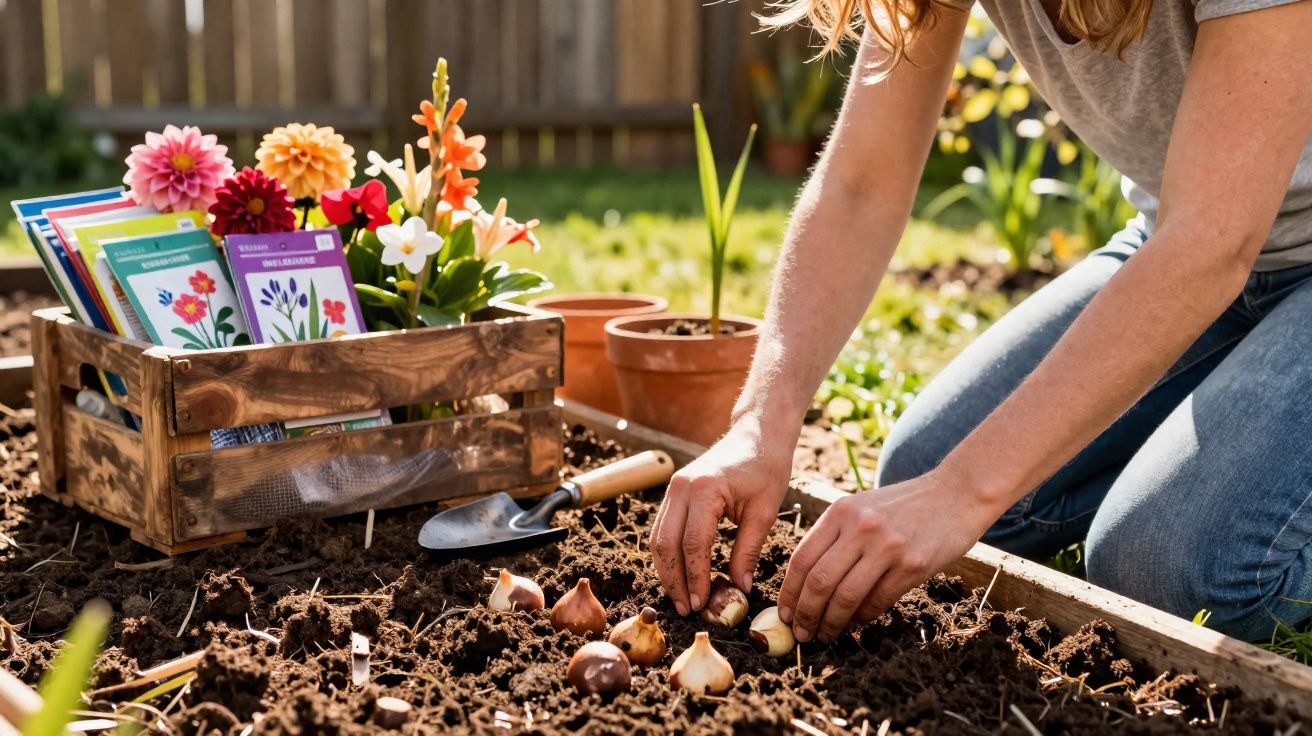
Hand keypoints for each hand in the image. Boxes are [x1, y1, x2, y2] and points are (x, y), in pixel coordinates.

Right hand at [650, 421, 792, 615]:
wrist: (757, 435)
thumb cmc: (766, 468)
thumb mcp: (764, 512)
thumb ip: (748, 551)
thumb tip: (739, 589)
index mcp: (705, 489)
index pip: (693, 544)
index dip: (696, 578)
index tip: (703, 603)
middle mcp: (680, 487)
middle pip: (666, 544)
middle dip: (674, 581)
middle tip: (687, 608)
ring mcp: (673, 488)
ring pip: (657, 539)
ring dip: (667, 571)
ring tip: (681, 598)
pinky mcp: (673, 493)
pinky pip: (662, 529)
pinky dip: (668, 555)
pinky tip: (680, 576)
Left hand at [777, 467, 999, 642]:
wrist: (956, 493)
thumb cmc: (905, 506)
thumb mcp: (862, 508)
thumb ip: (836, 538)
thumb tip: (807, 587)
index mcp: (841, 511)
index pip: (802, 559)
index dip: (789, 593)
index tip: (784, 613)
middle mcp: (860, 527)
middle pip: (819, 582)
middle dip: (805, 614)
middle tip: (801, 633)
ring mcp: (887, 546)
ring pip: (845, 597)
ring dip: (831, 623)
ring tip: (825, 635)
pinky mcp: (913, 565)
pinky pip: (877, 602)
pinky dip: (861, 618)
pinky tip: (856, 623)